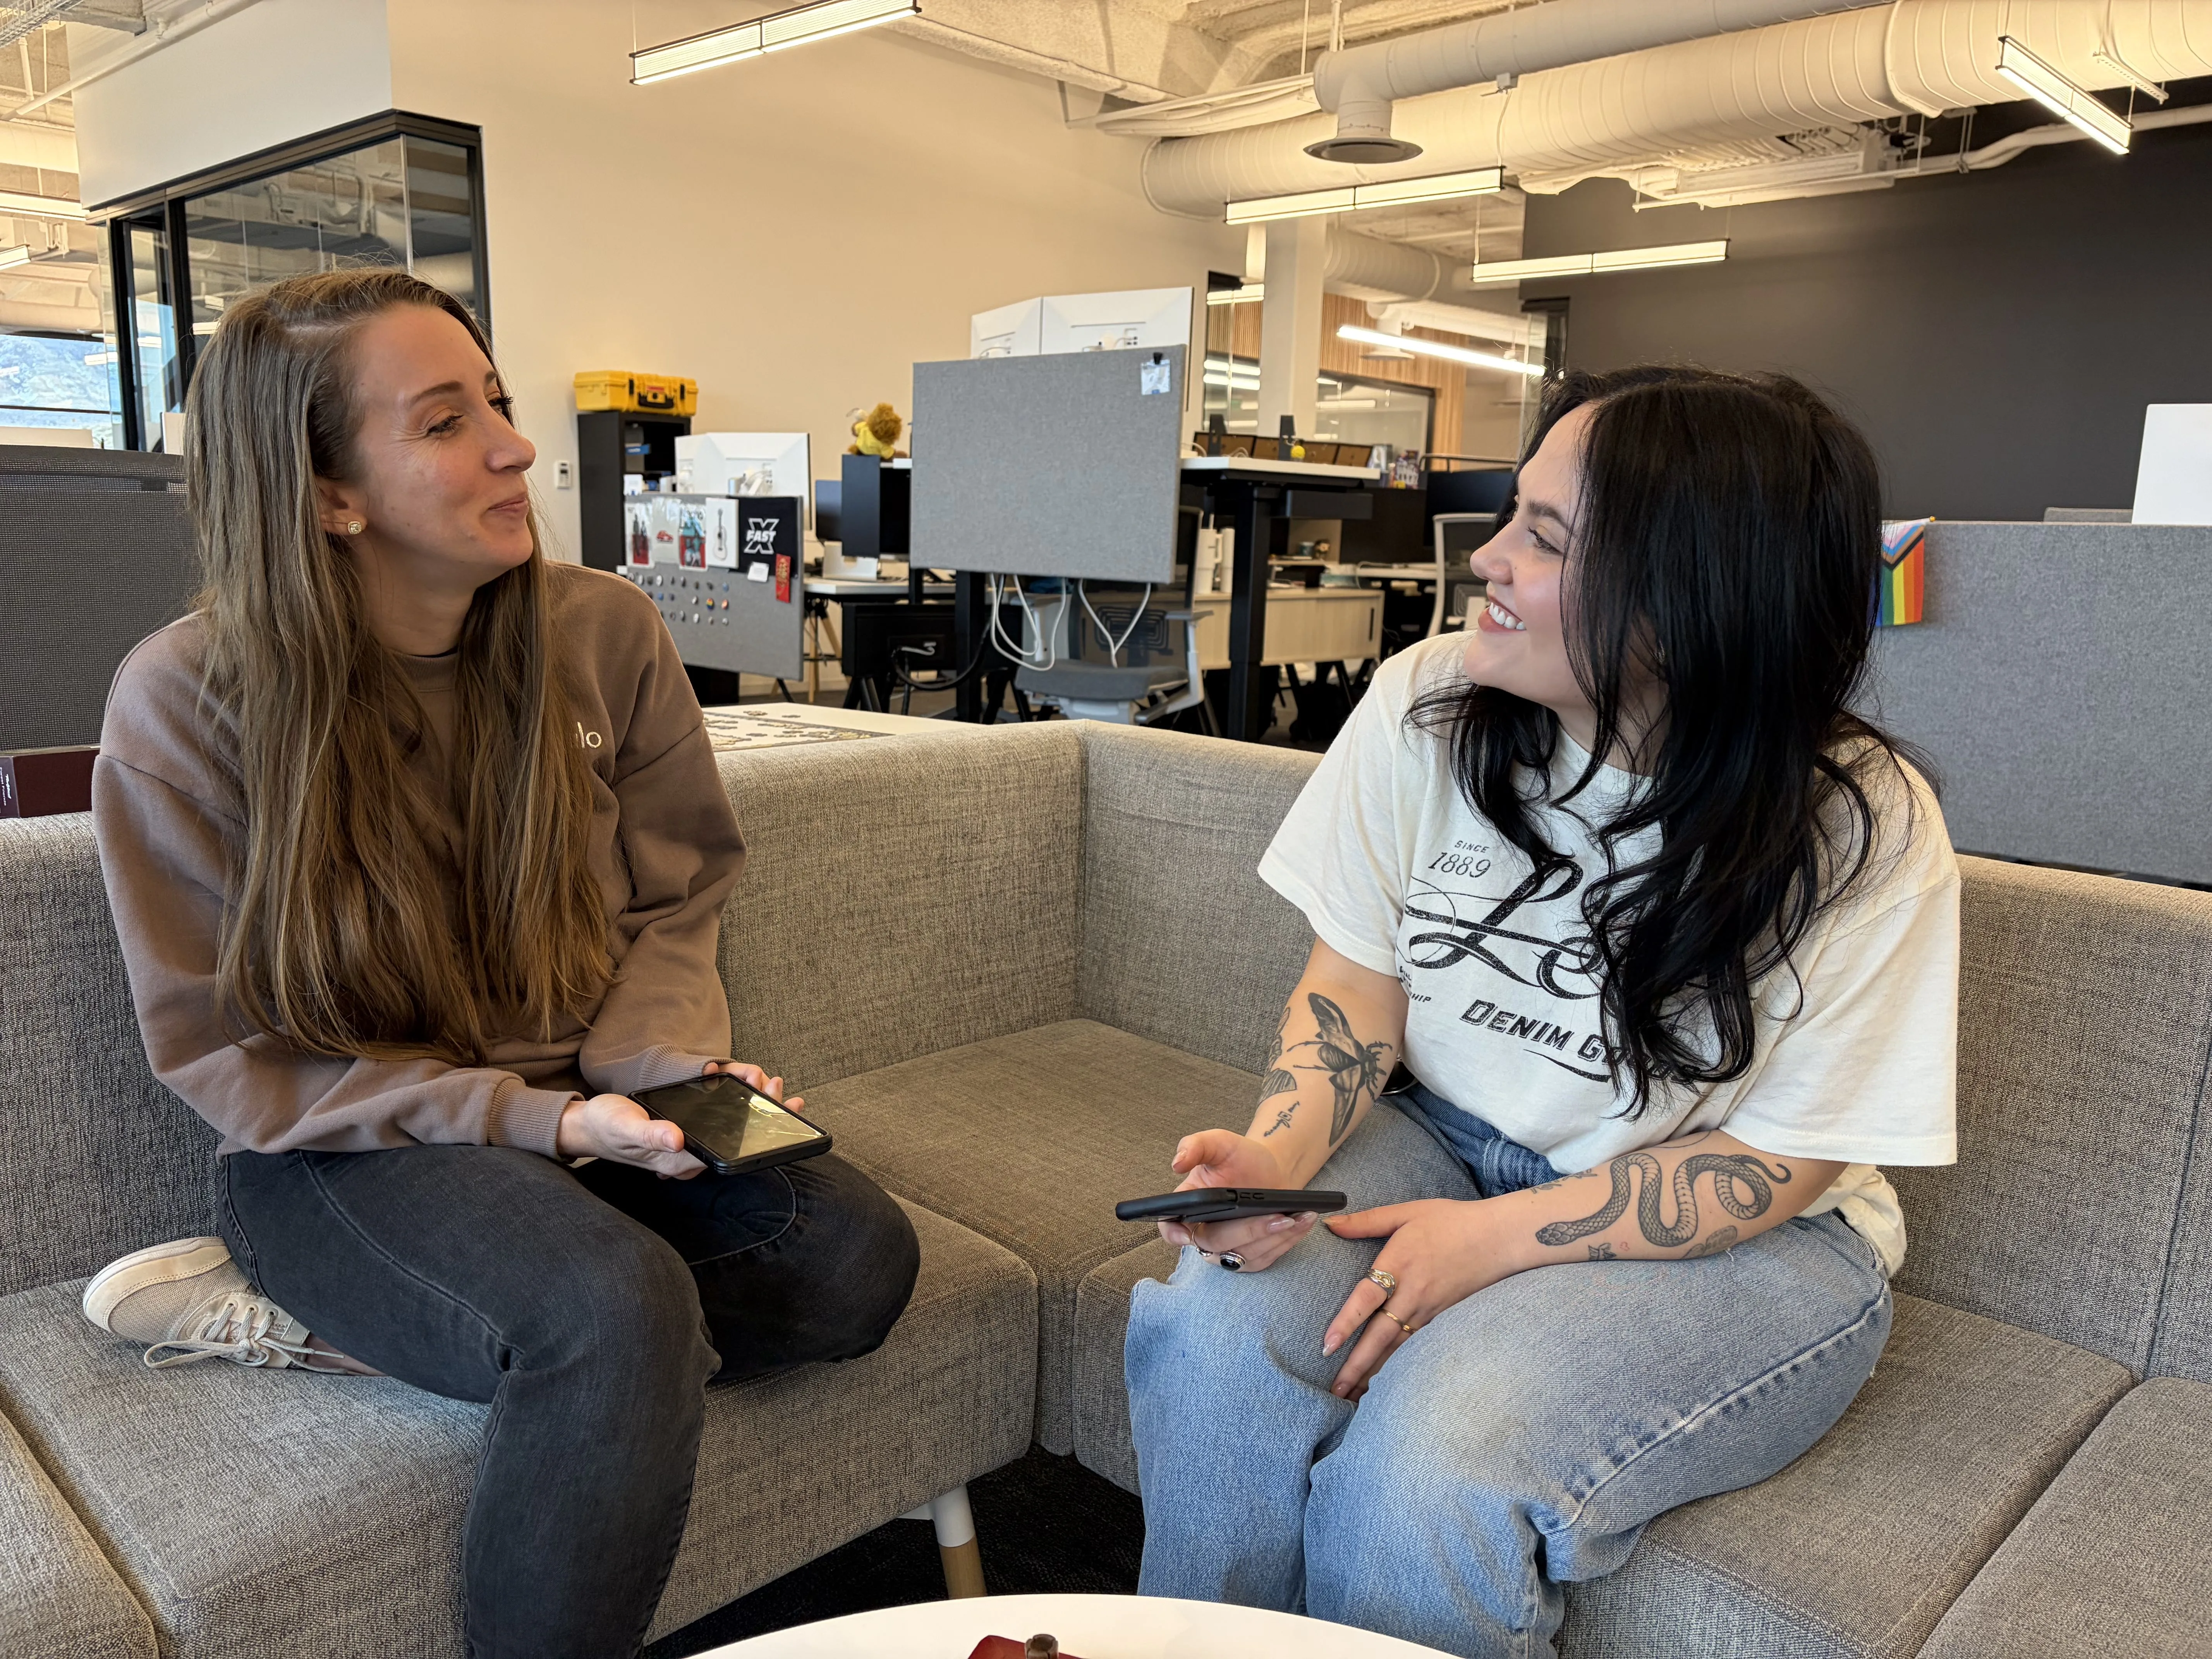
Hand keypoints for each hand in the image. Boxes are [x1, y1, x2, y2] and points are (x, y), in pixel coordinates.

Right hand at [553, 1061, 803, 1180]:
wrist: (589, 1126)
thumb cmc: (607, 1126)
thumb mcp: (626, 1127)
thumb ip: (650, 1135)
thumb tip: (676, 1139)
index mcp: (679, 1161)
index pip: (728, 1152)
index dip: (756, 1133)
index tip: (776, 1108)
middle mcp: (689, 1158)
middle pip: (736, 1142)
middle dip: (763, 1117)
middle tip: (783, 1091)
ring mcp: (688, 1146)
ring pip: (730, 1131)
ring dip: (753, 1108)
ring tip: (772, 1084)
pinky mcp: (684, 1134)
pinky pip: (719, 1123)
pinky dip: (736, 1105)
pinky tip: (748, 1088)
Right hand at [1156, 1129, 1318, 1272]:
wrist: (1270, 1168)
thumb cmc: (1240, 1157)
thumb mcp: (1219, 1143)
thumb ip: (1196, 1146)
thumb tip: (1177, 1163)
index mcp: (1189, 1206)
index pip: (1169, 1226)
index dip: (1173, 1234)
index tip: (1186, 1234)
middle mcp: (1204, 1232)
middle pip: (1215, 1243)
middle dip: (1248, 1231)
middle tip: (1277, 1216)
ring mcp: (1227, 1249)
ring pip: (1244, 1256)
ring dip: (1274, 1238)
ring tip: (1297, 1217)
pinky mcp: (1250, 1258)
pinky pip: (1265, 1258)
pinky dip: (1285, 1242)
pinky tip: (1301, 1224)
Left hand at [1321, 1198, 1520, 1398]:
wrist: (1498, 1238)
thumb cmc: (1451, 1221)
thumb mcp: (1407, 1212)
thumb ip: (1367, 1220)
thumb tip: (1330, 1223)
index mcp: (1398, 1265)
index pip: (1366, 1299)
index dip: (1346, 1323)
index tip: (1327, 1346)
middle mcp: (1411, 1294)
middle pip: (1380, 1336)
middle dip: (1356, 1366)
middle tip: (1336, 1391)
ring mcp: (1427, 1310)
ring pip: (1396, 1348)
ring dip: (1374, 1372)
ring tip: (1353, 1396)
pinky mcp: (1438, 1317)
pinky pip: (1413, 1346)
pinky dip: (1397, 1365)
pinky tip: (1385, 1380)